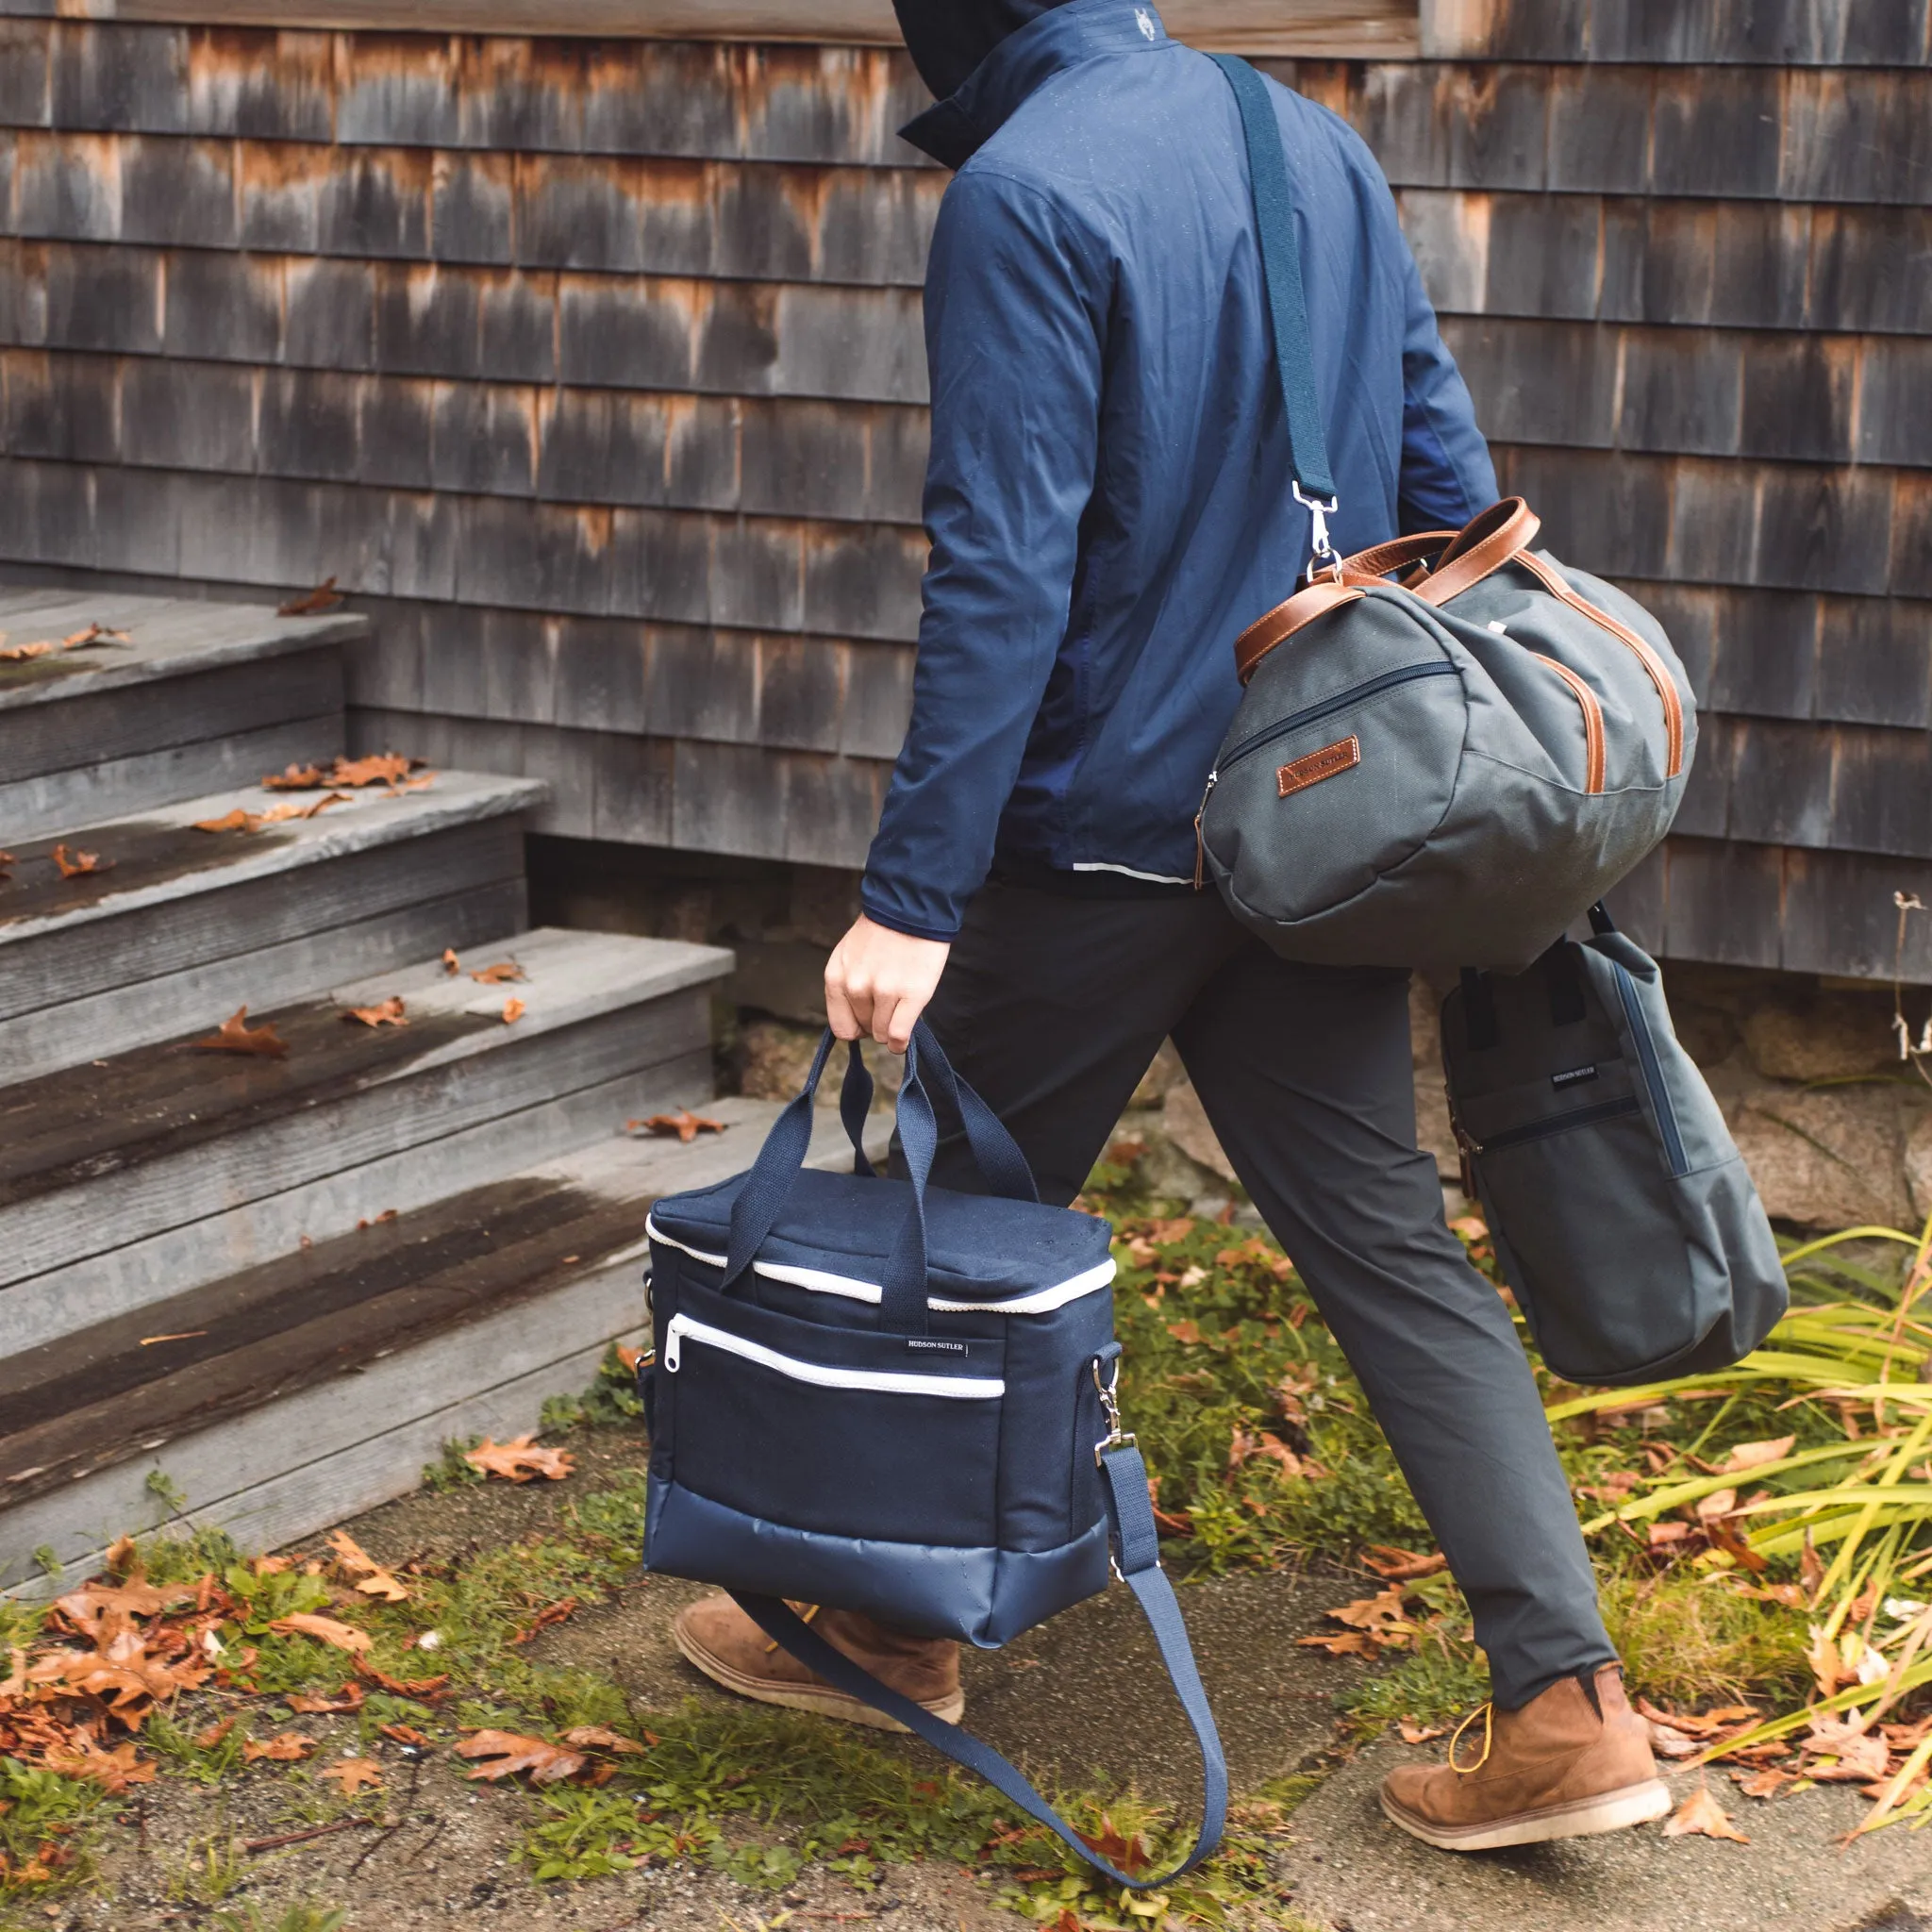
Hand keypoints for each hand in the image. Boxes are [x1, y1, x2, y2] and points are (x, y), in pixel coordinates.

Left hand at [824, 916, 951, 1052]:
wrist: (911, 908)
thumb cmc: (883, 932)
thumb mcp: (850, 956)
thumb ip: (848, 986)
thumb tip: (858, 1021)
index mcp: (836, 977)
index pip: (840, 1027)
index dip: (857, 1028)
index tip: (869, 1019)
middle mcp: (855, 987)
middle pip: (865, 1030)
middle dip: (878, 1022)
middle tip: (891, 1002)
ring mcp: (883, 992)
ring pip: (883, 1034)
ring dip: (892, 1026)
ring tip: (902, 1004)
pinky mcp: (910, 995)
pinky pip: (898, 1035)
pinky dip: (901, 1041)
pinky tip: (905, 1035)